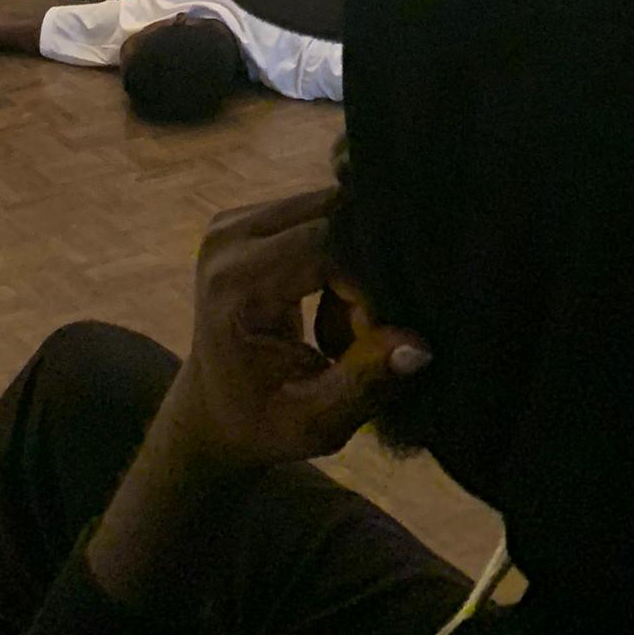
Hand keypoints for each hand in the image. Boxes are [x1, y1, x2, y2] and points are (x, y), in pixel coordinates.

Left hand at [161, 189, 429, 471]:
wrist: (214, 410)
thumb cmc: (265, 423)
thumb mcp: (317, 423)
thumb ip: (367, 383)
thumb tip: (419, 346)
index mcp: (235, 283)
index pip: (327, 246)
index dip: (369, 284)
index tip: (377, 336)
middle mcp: (229, 237)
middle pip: (332, 214)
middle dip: (368, 267)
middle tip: (367, 331)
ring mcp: (234, 220)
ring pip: (333, 211)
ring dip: (357, 262)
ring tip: (349, 325)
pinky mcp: (249, 217)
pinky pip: (322, 216)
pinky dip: (343, 256)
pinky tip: (335, 303)